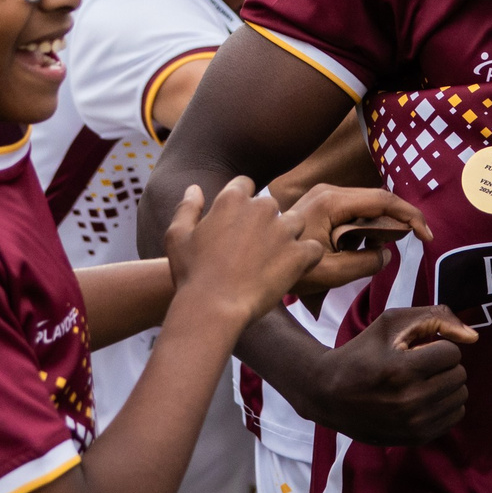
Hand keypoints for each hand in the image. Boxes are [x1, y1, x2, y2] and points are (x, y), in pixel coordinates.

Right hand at [164, 178, 325, 328]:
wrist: (212, 307)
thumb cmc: (191, 273)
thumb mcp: (177, 236)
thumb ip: (188, 208)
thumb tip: (195, 188)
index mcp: (232, 199)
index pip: (246, 185)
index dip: (242, 203)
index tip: (239, 224)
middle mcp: (262, 208)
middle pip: (271, 205)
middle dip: (265, 222)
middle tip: (254, 249)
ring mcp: (283, 230)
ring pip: (296, 222)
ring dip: (288, 236)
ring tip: (275, 260)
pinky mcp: (298, 254)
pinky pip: (314, 248)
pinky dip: (308, 257)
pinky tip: (295, 270)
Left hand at [279, 184, 430, 296]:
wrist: (251, 266)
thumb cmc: (289, 271)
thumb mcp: (330, 273)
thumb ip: (365, 262)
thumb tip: (386, 253)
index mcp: (331, 202)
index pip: (382, 200)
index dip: (409, 216)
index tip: (426, 237)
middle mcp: (329, 191)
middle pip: (377, 200)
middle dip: (395, 224)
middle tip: (398, 249)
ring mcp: (323, 195)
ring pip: (366, 207)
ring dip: (377, 229)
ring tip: (367, 253)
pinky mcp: (321, 204)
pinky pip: (353, 212)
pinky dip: (364, 229)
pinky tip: (354, 249)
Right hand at [301, 305, 477, 443]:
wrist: (329, 393)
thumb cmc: (362, 352)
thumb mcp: (391, 322)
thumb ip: (435, 318)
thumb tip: (473, 337)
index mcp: (402, 370)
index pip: (452, 353)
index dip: (438, 346)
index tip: (418, 349)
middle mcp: (410, 401)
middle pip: (459, 375)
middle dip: (444, 365)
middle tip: (420, 365)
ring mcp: (414, 424)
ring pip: (460, 397)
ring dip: (446, 384)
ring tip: (422, 381)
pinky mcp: (416, 439)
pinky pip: (453, 417)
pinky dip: (444, 404)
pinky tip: (423, 398)